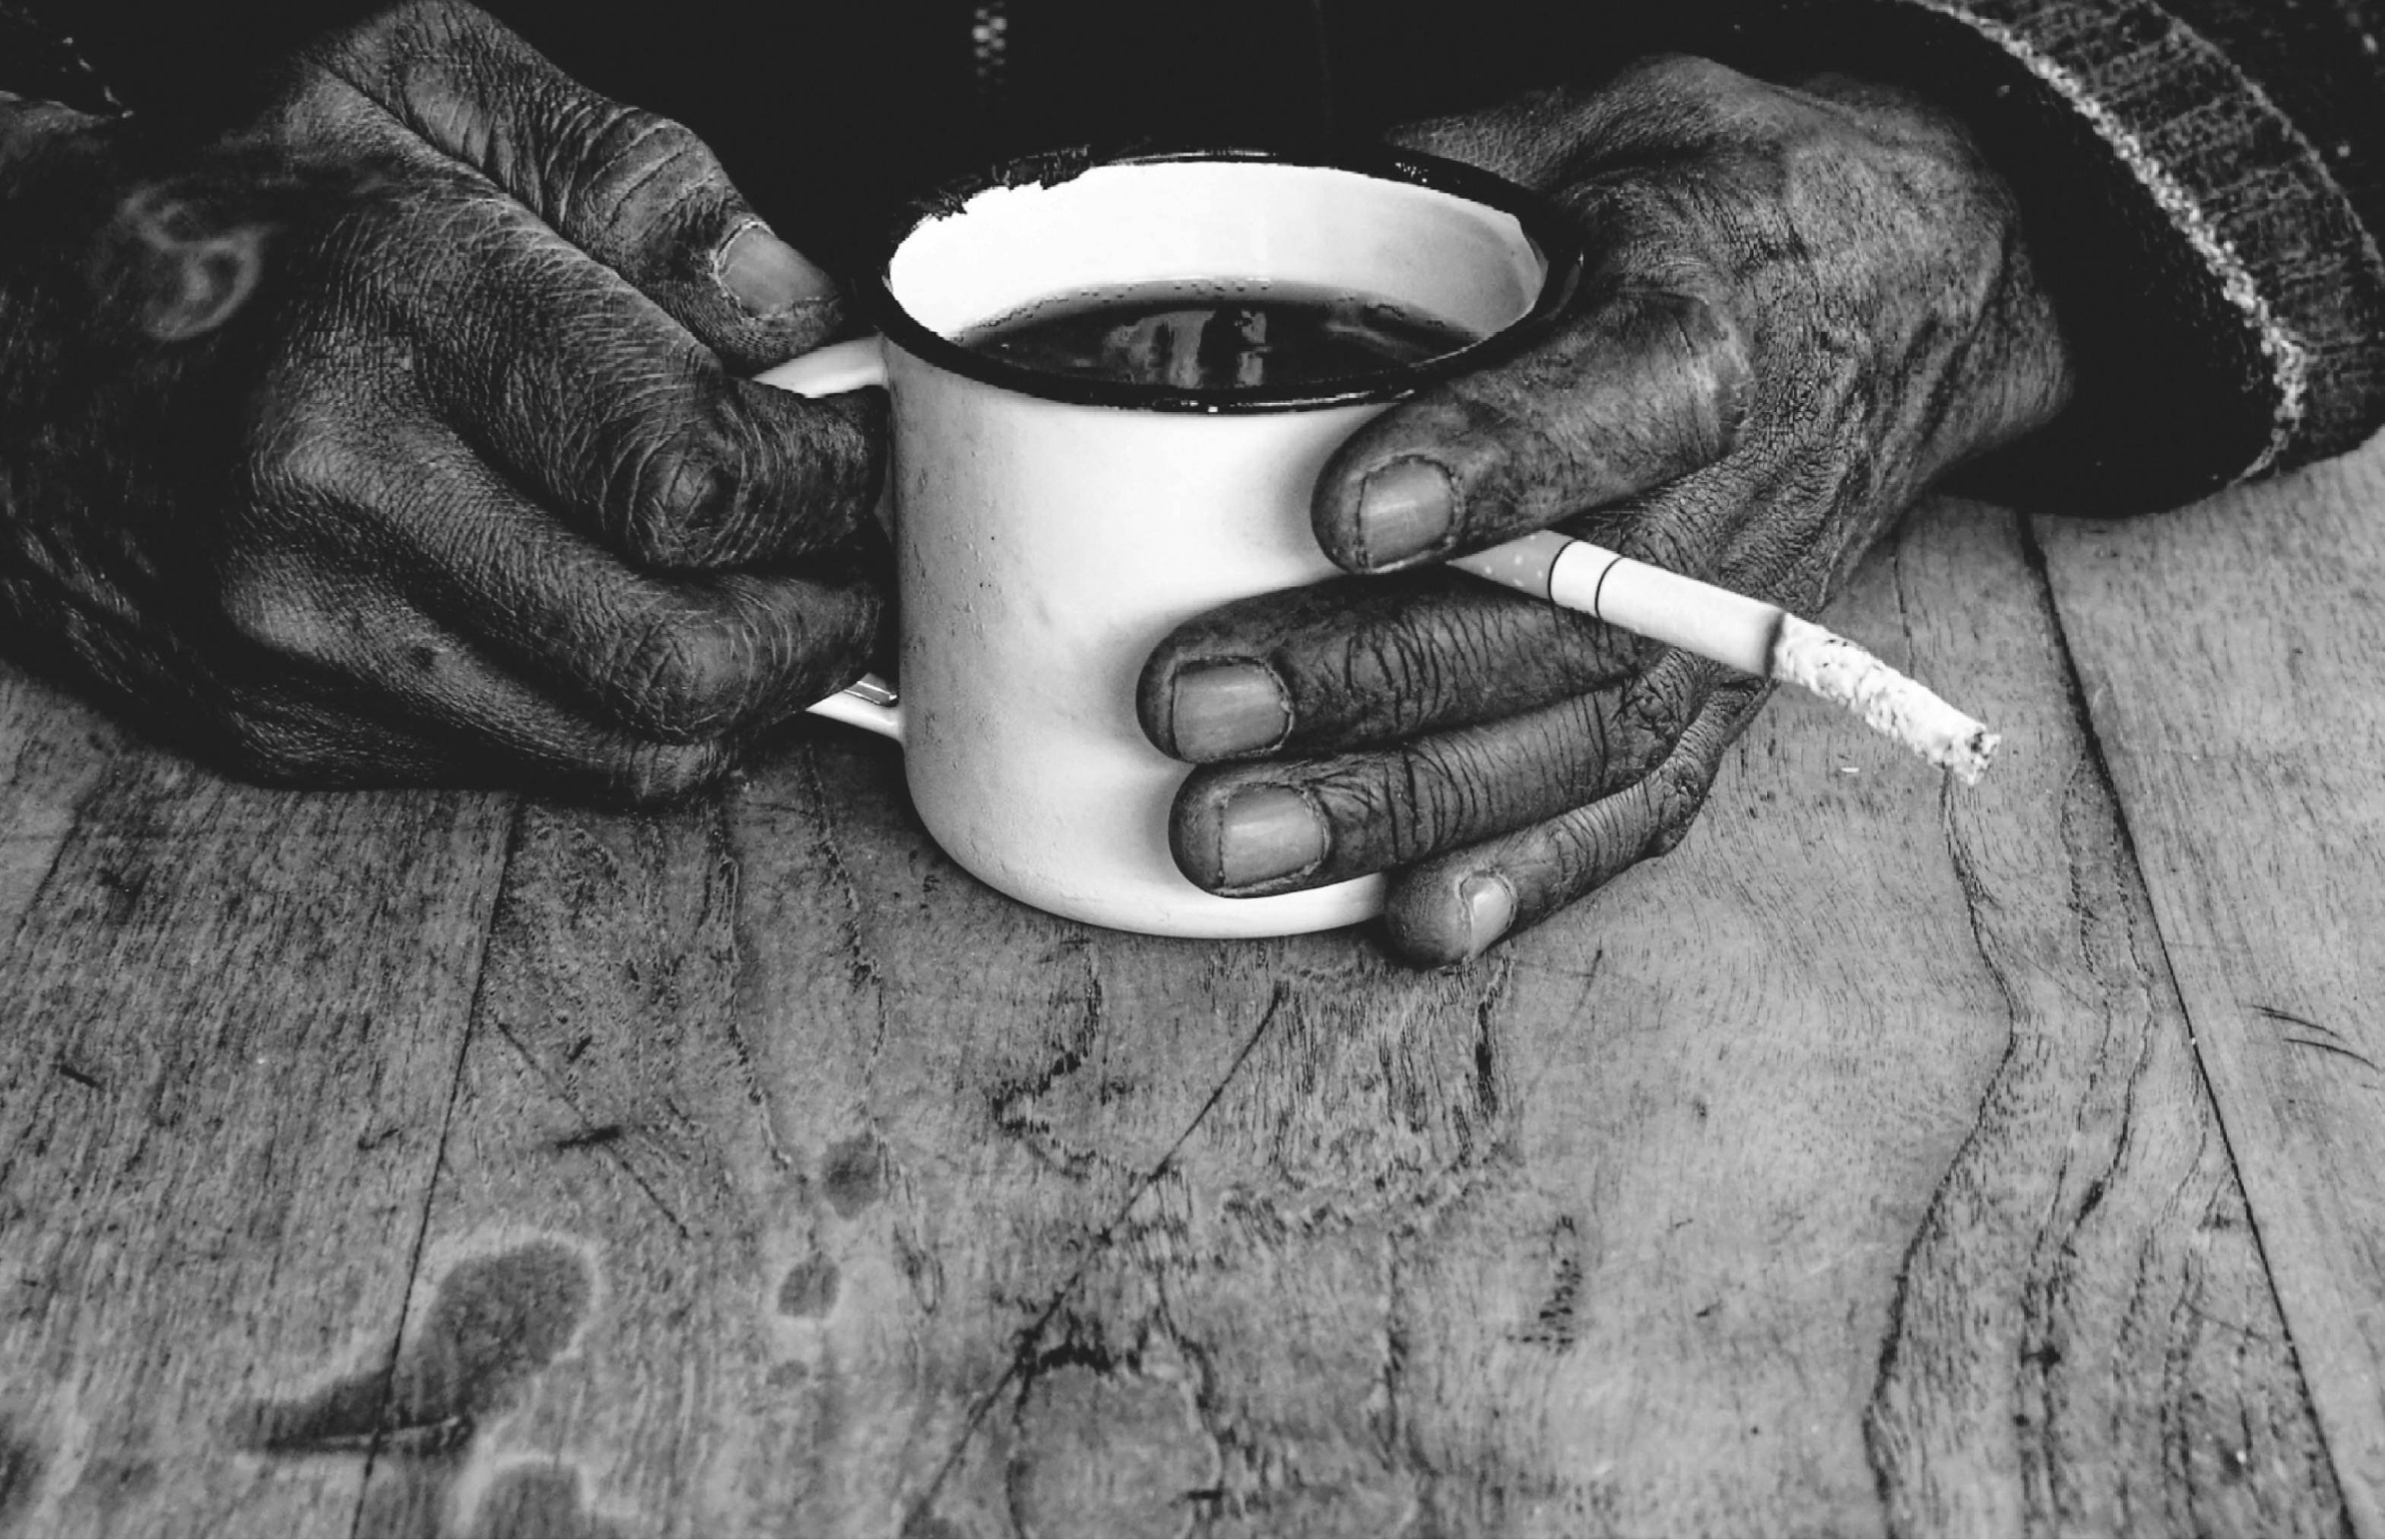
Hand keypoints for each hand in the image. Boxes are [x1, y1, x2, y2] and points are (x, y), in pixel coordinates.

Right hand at [0, 1, 881, 799]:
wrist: (25, 355)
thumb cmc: (250, 208)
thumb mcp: (423, 85)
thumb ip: (635, 174)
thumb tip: (797, 306)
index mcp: (392, 303)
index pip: (692, 468)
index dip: (835, 479)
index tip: (875, 450)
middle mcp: (336, 492)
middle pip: (686, 647)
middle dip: (830, 612)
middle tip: (869, 553)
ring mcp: (306, 634)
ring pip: (637, 743)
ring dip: (767, 685)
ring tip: (794, 598)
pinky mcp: (295, 728)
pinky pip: (554, 768)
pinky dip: (658, 721)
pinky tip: (672, 633)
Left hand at [1139, 57, 2073, 962]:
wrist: (1923, 283)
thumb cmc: (1726, 201)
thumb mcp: (1599, 122)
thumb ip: (1437, 174)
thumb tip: (1240, 211)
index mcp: (1712, 318)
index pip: (1618, 399)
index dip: (1489, 466)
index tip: (1344, 515)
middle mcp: (1734, 494)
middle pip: (1568, 613)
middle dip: (1370, 677)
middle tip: (1195, 709)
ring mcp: (1733, 617)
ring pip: (1580, 735)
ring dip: (1403, 805)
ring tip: (1234, 839)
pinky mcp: (1728, 695)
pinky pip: (1641, 804)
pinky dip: (1530, 875)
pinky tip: (1415, 923)